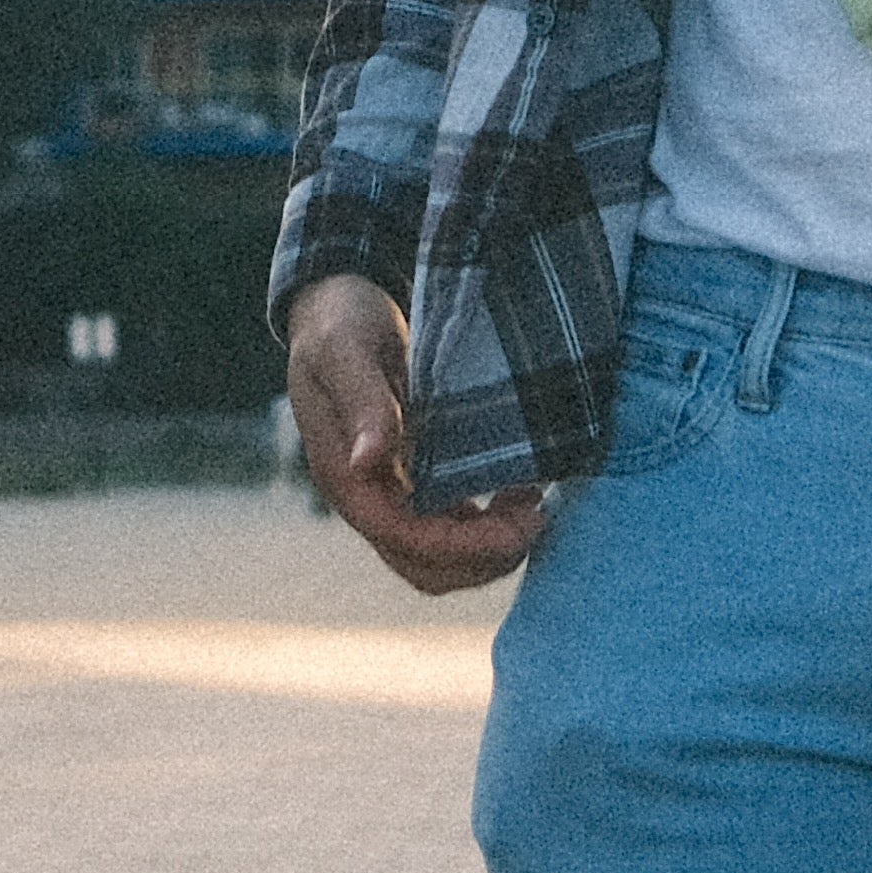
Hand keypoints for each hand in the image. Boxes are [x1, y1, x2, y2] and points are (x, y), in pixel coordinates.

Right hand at [283, 276, 550, 593]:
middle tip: (538, 518)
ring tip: (535, 506)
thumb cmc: (338, 321)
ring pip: (441, 557)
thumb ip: (362, 402)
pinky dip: (489, 524)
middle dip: (484, 560)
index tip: (519, 527)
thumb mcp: (345, 351)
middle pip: (425, 567)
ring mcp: (389, 493)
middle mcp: (366, 497)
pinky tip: (520, 490)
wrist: (333, 305)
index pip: (405, 539)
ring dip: (490, 547)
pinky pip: (452, 525)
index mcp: (345, 477)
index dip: (463, 546)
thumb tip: (367, 462)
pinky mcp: (412, 480)